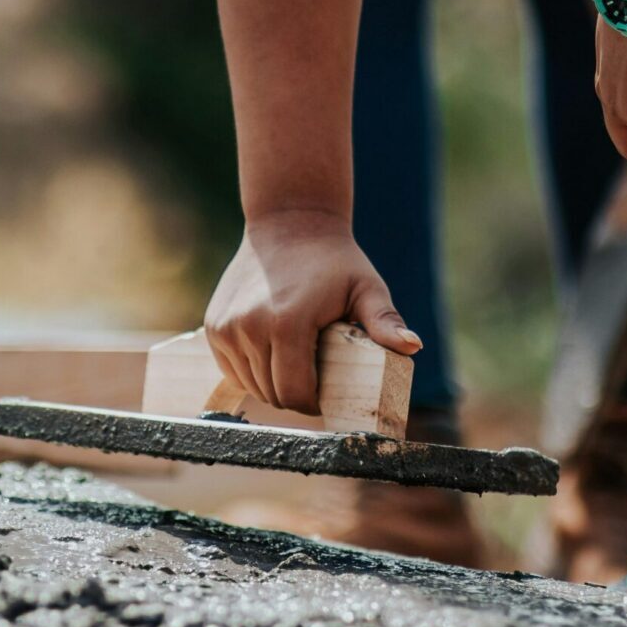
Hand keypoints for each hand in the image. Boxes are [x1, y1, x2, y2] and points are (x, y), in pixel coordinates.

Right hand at [203, 211, 419, 414]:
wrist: (288, 223)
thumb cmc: (334, 261)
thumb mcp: (366, 289)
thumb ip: (384, 321)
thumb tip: (412, 346)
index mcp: (287, 324)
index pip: (296, 393)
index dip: (314, 403)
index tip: (327, 394)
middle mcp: (249, 328)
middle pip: (273, 394)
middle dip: (295, 395)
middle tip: (315, 379)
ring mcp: (227, 328)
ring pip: (251, 385)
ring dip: (272, 384)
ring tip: (294, 363)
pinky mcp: (214, 328)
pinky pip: (233, 370)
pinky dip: (251, 372)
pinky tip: (271, 354)